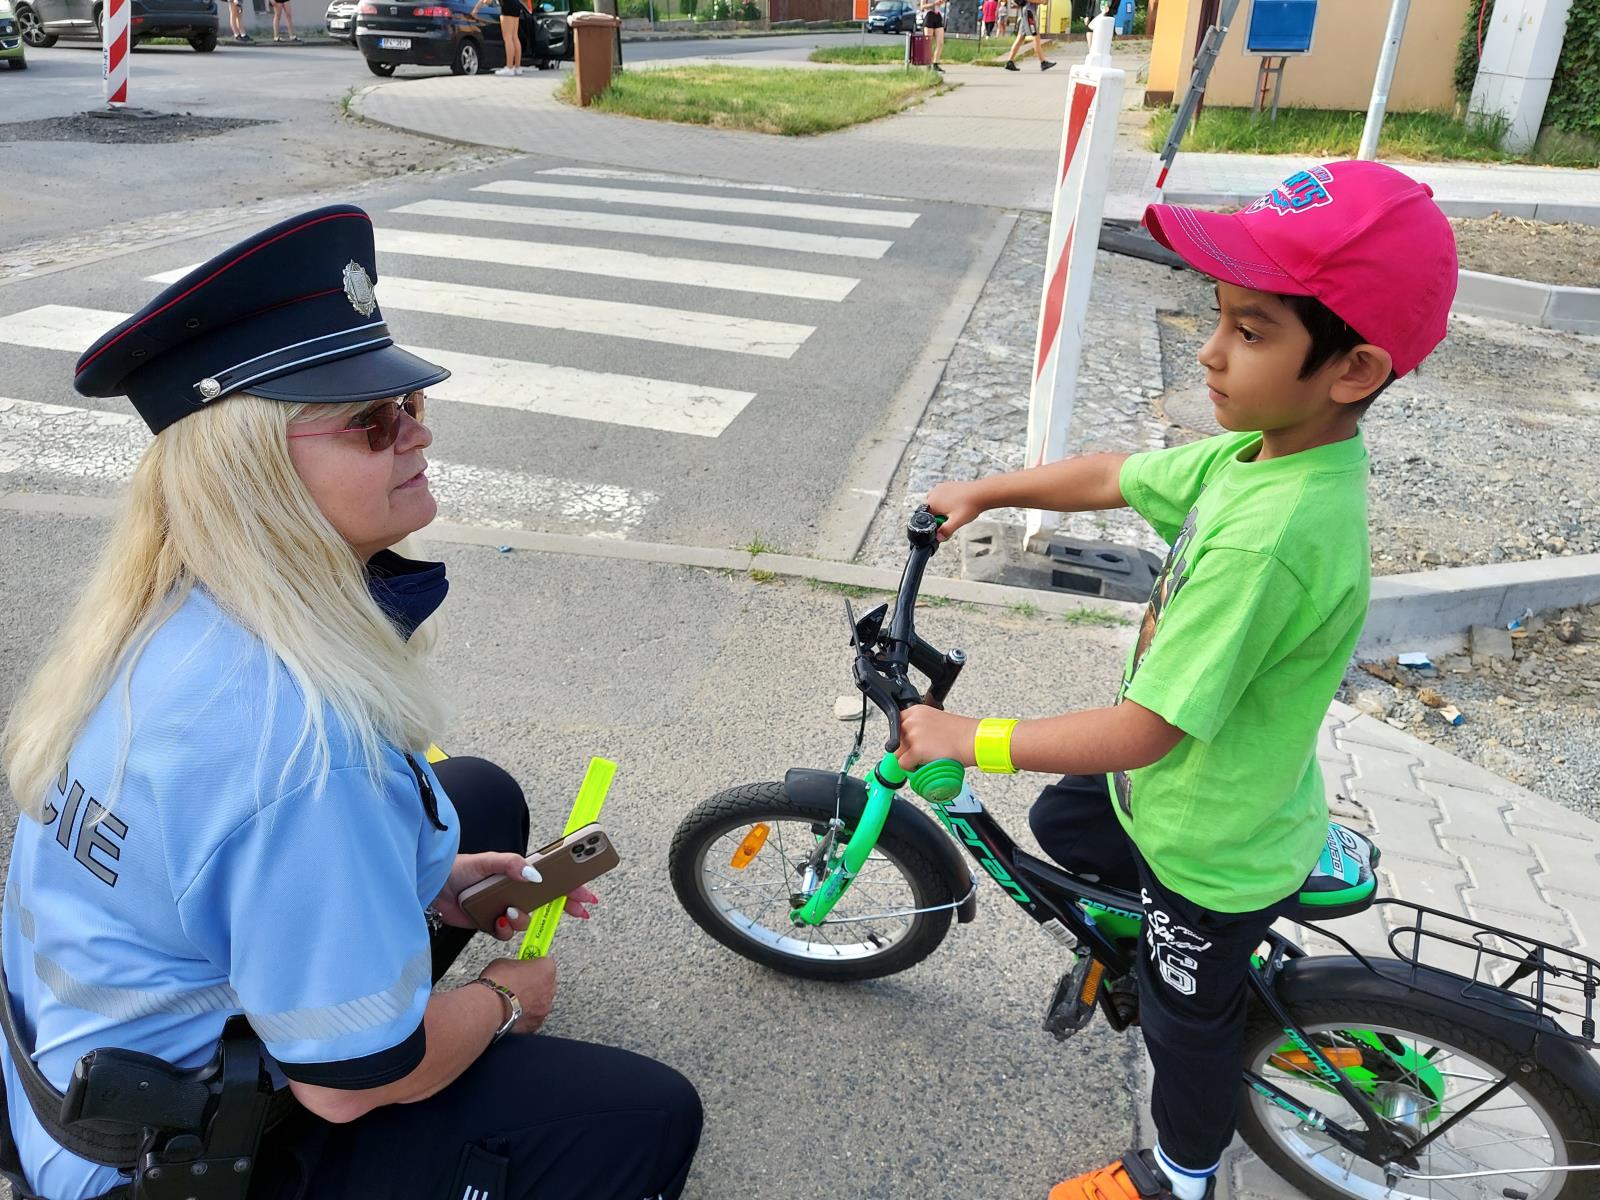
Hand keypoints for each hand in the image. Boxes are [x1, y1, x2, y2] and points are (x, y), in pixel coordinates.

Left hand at [434, 851, 598, 934]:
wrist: (433, 888)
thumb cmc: (459, 868)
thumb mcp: (488, 860)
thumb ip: (512, 865)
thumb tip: (536, 876)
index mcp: (518, 873)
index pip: (552, 879)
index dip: (572, 886)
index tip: (587, 895)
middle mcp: (516, 891)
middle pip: (549, 900)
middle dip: (566, 906)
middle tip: (581, 911)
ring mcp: (505, 908)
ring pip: (527, 920)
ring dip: (522, 919)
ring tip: (508, 913)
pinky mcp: (492, 923)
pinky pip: (507, 933)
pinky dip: (504, 929)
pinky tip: (496, 921)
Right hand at [480, 955, 557, 1034]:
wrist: (490, 1005)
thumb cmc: (498, 982)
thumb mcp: (504, 962)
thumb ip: (515, 965)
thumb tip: (512, 969)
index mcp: (546, 968)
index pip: (544, 964)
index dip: (532, 965)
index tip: (524, 967)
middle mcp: (550, 988)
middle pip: (545, 984)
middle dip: (534, 984)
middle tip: (518, 984)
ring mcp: (544, 1007)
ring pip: (540, 1002)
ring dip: (531, 1001)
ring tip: (513, 1000)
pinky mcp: (536, 1023)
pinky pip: (533, 1016)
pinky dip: (525, 1015)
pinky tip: (512, 1011)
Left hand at [896, 704, 978, 771]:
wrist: (972, 740)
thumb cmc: (961, 732)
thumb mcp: (936, 719)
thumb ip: (921, 725)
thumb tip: (912, 737)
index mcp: (916, 711)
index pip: (896, 724)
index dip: (903, 736)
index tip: (909, 742)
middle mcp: (912, 721)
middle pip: (895, 740)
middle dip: (906, 748)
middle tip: (920, 752)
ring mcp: (913, 736)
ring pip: (897, 754)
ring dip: (908, 759)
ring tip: (923, 759)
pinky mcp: (916, 750)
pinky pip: (904, 765)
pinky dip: (911, 769)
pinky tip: (923, 765)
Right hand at [924, 480, 986, 539]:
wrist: (981, 493)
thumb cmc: (969, 506)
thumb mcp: (957, 522)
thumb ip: (946, 531)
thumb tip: (938, 538)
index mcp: (932, 503)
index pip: (927, 518)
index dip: (936, 523)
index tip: (946, 524)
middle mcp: (933, 493)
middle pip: (931, 511)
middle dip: (940, 516)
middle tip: (953, 517)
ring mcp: (939, 488)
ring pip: (937, 504)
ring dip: (943, 509)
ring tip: (956, 510)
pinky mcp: (946, 485)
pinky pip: (942, 496)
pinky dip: (948, 501)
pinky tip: (958, 504)